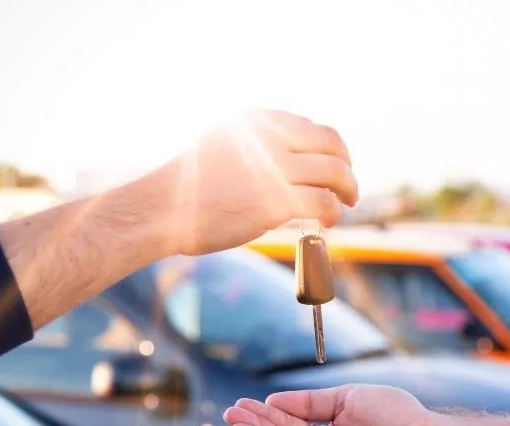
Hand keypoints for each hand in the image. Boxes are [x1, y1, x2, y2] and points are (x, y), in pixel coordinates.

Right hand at [138, 109, 357, 255]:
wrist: (161, 210)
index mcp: (258, 121)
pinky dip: (333, 212)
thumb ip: (258, 149)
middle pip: (331, 143)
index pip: (311, 128)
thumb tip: (292, 165)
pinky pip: (323, 202)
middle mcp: (270, 136)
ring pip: (335, 172)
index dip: (330, 149)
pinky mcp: (276, 200)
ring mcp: (275, 166)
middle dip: (346, 165)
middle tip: (348, 187)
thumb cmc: (187, 188)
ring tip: (346, 204)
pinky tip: (329, 221)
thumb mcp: (224, 147)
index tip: (333, 166)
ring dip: (348, 189)